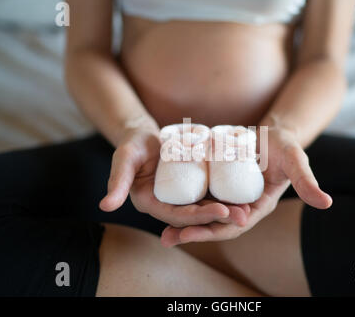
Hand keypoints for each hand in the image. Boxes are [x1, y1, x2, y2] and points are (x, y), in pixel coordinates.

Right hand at [99, 128, 246, 226]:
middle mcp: (167, 205)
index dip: (199, 216)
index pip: (177, 216)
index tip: (221, 211)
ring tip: (248, 210)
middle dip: (219, 218)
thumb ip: (116, 180)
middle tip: (243, 215)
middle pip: (195, 216)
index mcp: (151, 204)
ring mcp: (180, 198)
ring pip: (205, 207)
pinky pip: (208, 195)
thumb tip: (105, 206)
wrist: (144, 136)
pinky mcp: (191, 188)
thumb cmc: (133, 145)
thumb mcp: (125, 158)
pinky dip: (224, 197)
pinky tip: (243, 196)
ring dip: (226, 211)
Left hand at [161, 127, 331, 245]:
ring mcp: (229, 197)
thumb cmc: (285, 146)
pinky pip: (200, 197)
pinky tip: (165, 206)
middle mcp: (242, 206)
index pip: (235, 225)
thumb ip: (307, 181)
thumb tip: (327, 203)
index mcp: (258, 206)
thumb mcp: (295, 160)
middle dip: (193, 233)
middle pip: (215, 224)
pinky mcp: (219, 185)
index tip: (192, 233)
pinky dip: (185, 204)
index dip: (214, 231)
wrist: (272, 133)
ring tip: (162, 233)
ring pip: (205, 214)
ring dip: (185, 224)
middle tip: (168, 238)